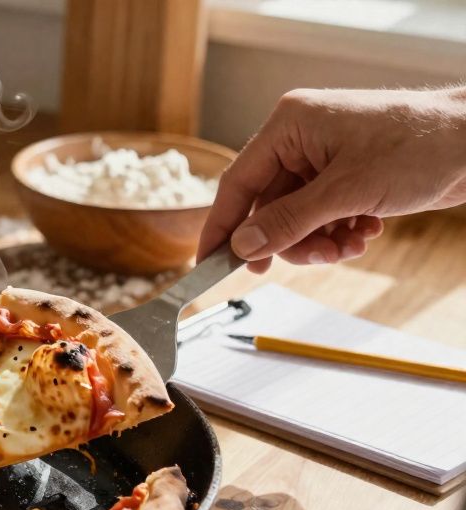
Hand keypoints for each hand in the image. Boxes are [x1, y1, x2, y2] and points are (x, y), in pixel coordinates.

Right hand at [198, 86, 465, 272]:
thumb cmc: (420, 145)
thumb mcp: (347, 192)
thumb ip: (288, 221)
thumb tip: (243, 246)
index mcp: (289, 125)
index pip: (238, 183)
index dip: (223, 227)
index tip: (209, 264)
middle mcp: (301, 139)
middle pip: (268, 207)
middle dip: (290, 240)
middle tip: (314, 259)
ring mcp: (324, 158)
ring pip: (295, 217)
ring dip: (318, 241)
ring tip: (349, 246)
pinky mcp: (346, 175)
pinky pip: (320, 216)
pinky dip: (337, 232)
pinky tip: (363, 233)